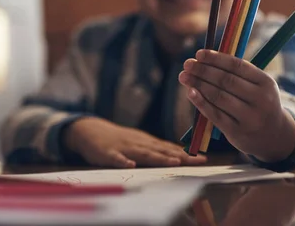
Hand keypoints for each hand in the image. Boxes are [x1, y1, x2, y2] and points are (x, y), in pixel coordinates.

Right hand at [63, 117, 206, 167]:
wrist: (90, 130)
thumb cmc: (118, 139)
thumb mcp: (139, 142)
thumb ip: (156, 149)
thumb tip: (179, 155)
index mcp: (147, 142)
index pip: (170, 148)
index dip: (187, 154)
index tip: (204, 159)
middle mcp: (139, 143)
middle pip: (162, 151)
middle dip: (180, 156)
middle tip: (197, 161)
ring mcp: (124, 147)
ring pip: (143, 153)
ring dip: (158, 158)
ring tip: (174, 162)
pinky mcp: (107, 153)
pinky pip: (116, 158)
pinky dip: (123, 161)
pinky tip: (130, 164)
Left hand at [178, 49, 294, 161]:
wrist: (274, 136)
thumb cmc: (258, 103)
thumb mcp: (257, 87)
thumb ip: (237, 73)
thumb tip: (204, 58)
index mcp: (266, 82)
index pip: (237, 66)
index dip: (216, 59)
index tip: (199, 53)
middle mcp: (261, 100)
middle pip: (226, 81)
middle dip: (203, 70)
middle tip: (187, 64)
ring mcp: (249, 117)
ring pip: (219, 97)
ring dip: (198, 84)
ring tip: (184, 76)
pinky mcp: (237, 132)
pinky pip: (215, 114)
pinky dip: (200, 102)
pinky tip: (190, 92)